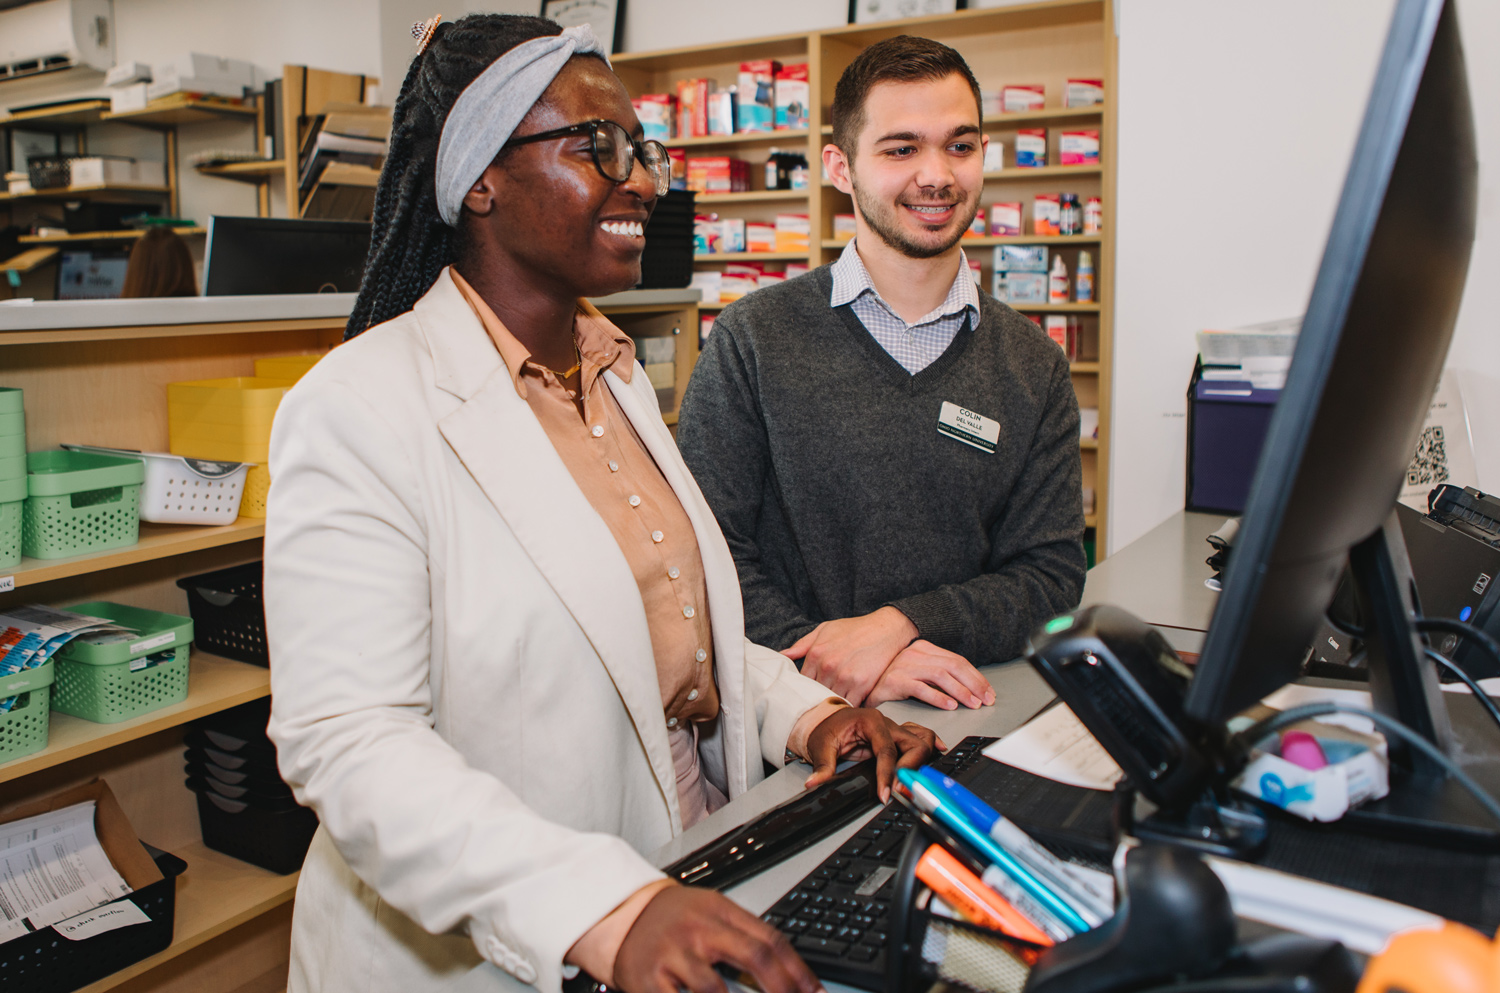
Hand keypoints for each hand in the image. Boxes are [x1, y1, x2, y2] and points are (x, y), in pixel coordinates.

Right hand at [613, 886, 822, 992]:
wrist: (619, 913)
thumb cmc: (672, 918)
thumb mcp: (711, 913)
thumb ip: (744, 936)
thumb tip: (786, 971)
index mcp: (720, 912)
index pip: (771, 939)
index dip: (798, 971)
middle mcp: (699, 930)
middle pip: (754, 956)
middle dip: (782, 988)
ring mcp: (674, 955)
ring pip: (715, 989)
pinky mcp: (649, 981)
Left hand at [784, 607, 917, 705]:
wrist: (887, 628)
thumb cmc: (855, 628)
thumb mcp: (825, 629)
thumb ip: (802, 644)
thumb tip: (782, 656)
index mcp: (816, 654)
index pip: (802, 682)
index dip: (805, 690)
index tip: (809, 694)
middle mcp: (828, 666)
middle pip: (815, 694)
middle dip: (817, 699)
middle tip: (820, 705)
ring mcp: (845, 677)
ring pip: (831, 702)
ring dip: (833, 706)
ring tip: (834, 709)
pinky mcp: (862, 685)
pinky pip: (850, 705)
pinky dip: (849, 707)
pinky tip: (849, 706)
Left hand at [803, 708, 944, 802]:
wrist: (825, 719)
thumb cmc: (825, 728)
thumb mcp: (820, 747)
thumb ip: (822, 767)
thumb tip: (815, 783)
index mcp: (870, 722)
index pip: (886, 750)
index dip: (888, 774)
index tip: (886, 793)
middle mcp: (887, 723)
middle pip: (913, 744)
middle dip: (910, 768)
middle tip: (901, 789)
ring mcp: (895, 729)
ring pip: (921, 740)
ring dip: (922, 760)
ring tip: (916, 780)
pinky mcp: (896, 736)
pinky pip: (920, 736)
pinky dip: (931, 744)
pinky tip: (939, 751)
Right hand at [865, 640, 994, 710]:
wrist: (864, 688)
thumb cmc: (894, 684)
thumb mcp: (920, 673)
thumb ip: (940, 675)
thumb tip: (971, 688)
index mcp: (923, 648)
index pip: (957, 660)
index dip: (976, 677)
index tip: (988, 692)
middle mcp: (914, 653)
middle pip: (953, 666)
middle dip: (974, 684)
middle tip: (986, 700)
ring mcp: (903, 666)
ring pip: (940, 676)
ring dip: (961, 691)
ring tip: (972, 704)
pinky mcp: (894, 680)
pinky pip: (921, 688)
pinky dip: (938, 697)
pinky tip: (950, 706)